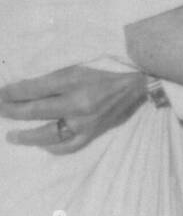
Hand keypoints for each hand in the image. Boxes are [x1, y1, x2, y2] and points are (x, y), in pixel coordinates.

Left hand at [0, 66, 150, 154]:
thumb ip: (54, 78)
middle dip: (13, 111)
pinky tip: (42, 145)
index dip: (14, 92)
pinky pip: (67, 146)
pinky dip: (52, 147)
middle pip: (36, 110)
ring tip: (12, 136)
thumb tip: (26, 89)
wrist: (135, 88)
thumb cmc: (104, 74)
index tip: (1, 93)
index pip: (36, 88)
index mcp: (74, 81)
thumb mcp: (78, 68)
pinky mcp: (92, 134)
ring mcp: (84, 122)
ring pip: (48, 133)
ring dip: (26, 135)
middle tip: (1, 110)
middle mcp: (77, 104)